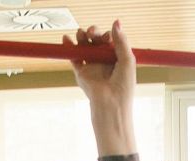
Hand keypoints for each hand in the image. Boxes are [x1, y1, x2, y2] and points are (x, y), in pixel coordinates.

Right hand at [67, 22, 137, 152]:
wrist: (111, 106)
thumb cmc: (123, 87)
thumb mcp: (128, 60)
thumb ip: (121, 41)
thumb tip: (116, 22)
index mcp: (117, 58)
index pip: (109, 40)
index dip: (106, 35)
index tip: (106, 37)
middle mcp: (104, 61)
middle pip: (96, 41)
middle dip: (93, 33)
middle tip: (91, 33)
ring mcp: (92, 67)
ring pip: (84, 46)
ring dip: (81, 38)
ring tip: (80, 34)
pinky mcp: (81, 73)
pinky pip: (74, 57)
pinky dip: (69, 48)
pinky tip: (66, 40)